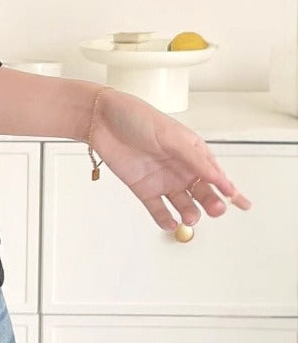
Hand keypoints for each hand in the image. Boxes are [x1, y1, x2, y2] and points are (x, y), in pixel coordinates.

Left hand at [89, 88, 251, 229]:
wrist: (101, 120)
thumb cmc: (137, 118)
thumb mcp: (171, 136)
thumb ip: (194, 159)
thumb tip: (219, 178)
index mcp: (192, 152)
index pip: (216, 174)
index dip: (230, 190)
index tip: (242, 204)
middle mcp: (180, 168)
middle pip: (203, 193)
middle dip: (212, 203)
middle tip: (215, 210)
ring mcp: (163, 180)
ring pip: (183, 203)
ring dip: (189, 213)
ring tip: (190, 217)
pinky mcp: (143, 189)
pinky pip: (157, 208)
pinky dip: (164, 218)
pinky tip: (170, 224)